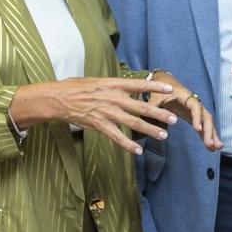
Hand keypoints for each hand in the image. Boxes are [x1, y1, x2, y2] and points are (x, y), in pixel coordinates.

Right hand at [11, 77, 178, 154]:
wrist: (58, 98)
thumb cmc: (76, 87)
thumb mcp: (97, 80)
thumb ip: (114, 86)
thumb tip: (127, 87)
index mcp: (113, 84)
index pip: (138, 85)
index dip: (155, 87)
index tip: (170, 89)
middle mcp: (113, 98)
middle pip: (141, 107)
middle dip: (159, 114)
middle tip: (174, 119)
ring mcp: (107, 112)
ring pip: (133, 123)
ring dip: (150, 130)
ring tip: (164, 136)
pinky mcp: (99, 125)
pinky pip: (117, 137)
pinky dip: (128, 145)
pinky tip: (138, 151)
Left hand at [146, 71, 222, 151]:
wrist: (166, 83)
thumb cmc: (161, 90)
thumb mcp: (155, 96)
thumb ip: (153, 105)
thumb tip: (149, 114)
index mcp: (186, 97)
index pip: (195, 107)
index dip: (197, 117)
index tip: (197, 129)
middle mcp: (195, 104)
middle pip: (206, 117)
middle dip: (209, 130)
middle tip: (211, 144)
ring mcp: (196, 111)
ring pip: (208, 123)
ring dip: (213, 135)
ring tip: (217, 148)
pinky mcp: (194, 118)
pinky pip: (204, 127)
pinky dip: (208, 136)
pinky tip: (212, 148)